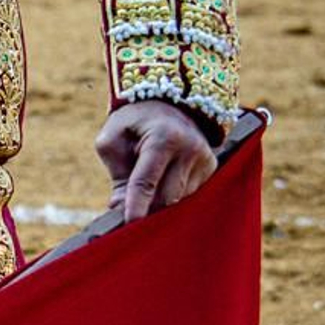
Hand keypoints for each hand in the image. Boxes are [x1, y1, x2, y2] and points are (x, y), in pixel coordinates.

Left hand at [96, 99, 217, 222]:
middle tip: (129, 206)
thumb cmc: (134, 122)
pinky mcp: (211, 166)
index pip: (147, 181)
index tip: (128, 225)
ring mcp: (204, 158)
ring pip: (178, 199)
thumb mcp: (113, 138)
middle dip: (146, 206)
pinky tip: (165, 178)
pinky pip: (189, 194)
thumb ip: (115, 173)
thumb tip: (119, 207)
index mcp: (163, 138)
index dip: (136, 206)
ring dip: (159, 200)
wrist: (168, 100)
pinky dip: (173, 193)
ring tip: (149, 181)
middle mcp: (189, 148)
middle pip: (165, 197)